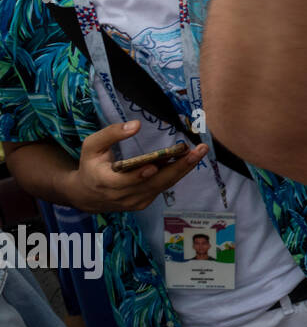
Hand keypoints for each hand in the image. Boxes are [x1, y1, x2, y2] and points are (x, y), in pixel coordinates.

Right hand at [66, 121, 207, 213]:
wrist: (86, 195)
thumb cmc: (90, 165)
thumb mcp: (92, 146)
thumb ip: (111, 134)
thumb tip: (136, 125)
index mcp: (105, 182)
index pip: (125, 181)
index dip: (139, 176)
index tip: (153, 166)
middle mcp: (122, 196)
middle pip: (154, 183)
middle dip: (178, 167)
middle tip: (197, 151)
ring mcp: (135, 201)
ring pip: (162, 185)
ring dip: (183, 169)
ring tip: (199, 152)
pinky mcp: (143, 202)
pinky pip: (162, 187)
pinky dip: (175, 173)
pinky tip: (188, 159)